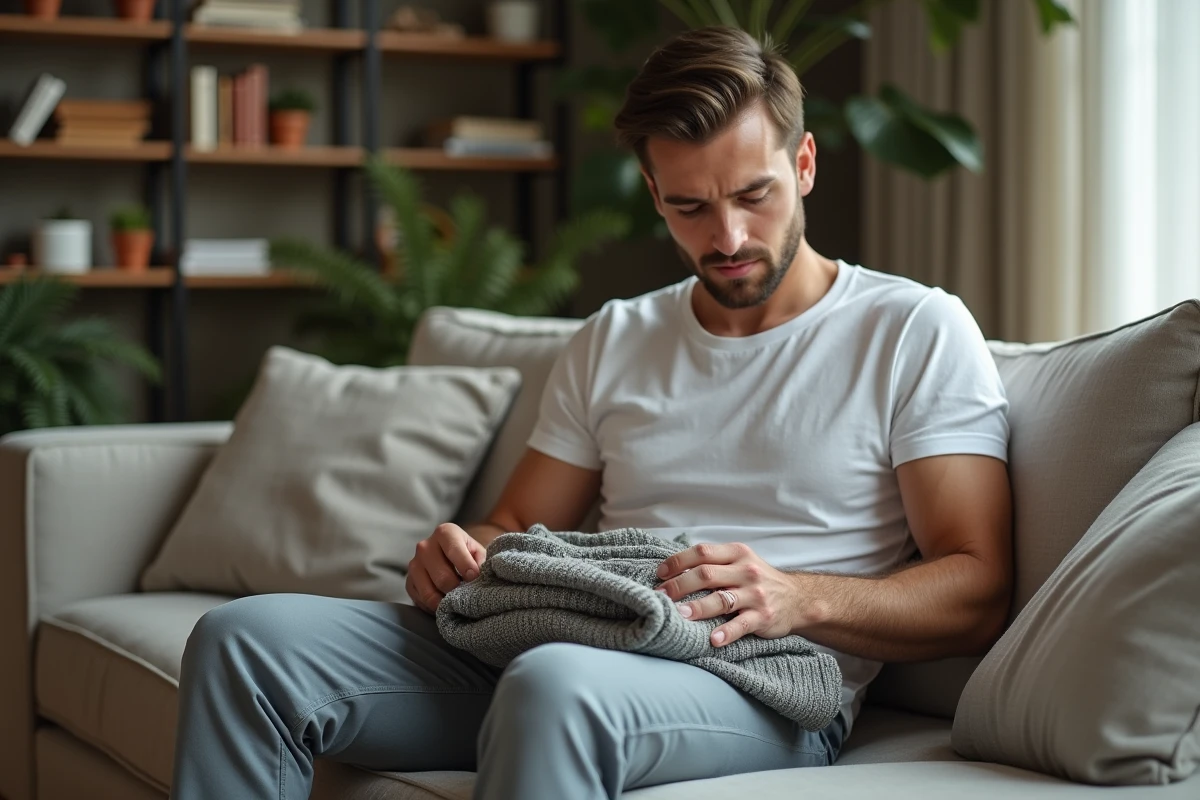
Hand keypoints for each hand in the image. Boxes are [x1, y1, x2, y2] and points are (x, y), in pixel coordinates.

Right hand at [406, 523, 486, 613]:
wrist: (451, 558)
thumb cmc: (468, 555)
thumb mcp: (478, 553)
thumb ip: (481, 562)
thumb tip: (479, 577)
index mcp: (445, 533)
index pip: (454, 551)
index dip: (466, 568)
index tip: (474, 578)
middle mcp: (425, 546)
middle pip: (442, 576)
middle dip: (457, 590)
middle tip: (467, 596)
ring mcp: (414, 564)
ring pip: (429, 592)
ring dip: (445, 602)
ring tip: (457, 604)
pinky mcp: (409, 582)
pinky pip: (421, 601)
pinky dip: (434, 607)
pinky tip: (445, 604)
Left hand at [655, 542, 799, 646]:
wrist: (798, 599)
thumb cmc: (759, 580)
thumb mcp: (741, 561)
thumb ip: (714, 562)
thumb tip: (674, 569)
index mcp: (737, 553)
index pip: (702, 552)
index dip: (678, 561)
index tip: (660, 573)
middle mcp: (746, 571)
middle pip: (706, 574)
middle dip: (679, 585)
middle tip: (660, 596)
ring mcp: (755, 594)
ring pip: (721, 600)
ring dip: (697, 608)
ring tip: (678, 616)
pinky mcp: (763, 617)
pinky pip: (741, 625)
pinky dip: (726, 633)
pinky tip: (712, 640)